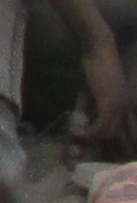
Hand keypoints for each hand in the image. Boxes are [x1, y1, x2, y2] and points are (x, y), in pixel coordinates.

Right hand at [83, 31, 133, 155]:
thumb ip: (88, 111)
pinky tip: (76, 131)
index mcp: (124, 108)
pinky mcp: (110, 105)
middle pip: (115, 137)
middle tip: (78, 150)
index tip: (92, 152)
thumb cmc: (95, 69)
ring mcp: (120, 108)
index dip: (108, 145)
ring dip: (89, 140)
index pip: (121, 133)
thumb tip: (78, 127)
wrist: (98, 51)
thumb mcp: (90, 95)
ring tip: (75, 136)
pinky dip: (87, 133)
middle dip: (98, 147)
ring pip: (107, 135)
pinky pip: (101, 128)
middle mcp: (126, 110)